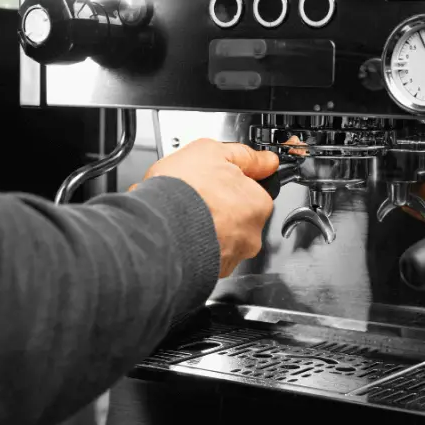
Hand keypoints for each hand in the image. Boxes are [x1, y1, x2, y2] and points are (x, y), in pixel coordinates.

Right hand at [132, 139, 278, 277]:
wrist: (158, 229)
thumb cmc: (184, 192)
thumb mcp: (212, 152)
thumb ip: (244, 156)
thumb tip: (266, 160)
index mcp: (258, 204)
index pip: (252, 191)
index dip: (230, 183)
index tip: (215, 180)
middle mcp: (250, 235)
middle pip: (237, 217)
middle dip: (219, 208)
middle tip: (195, 196)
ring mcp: (230, 256)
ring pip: (221, 239)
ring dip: (206, 228)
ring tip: (183, 215)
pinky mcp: (209, 272)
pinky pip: (204, 257)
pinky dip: (194, 246)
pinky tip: (180, 233)